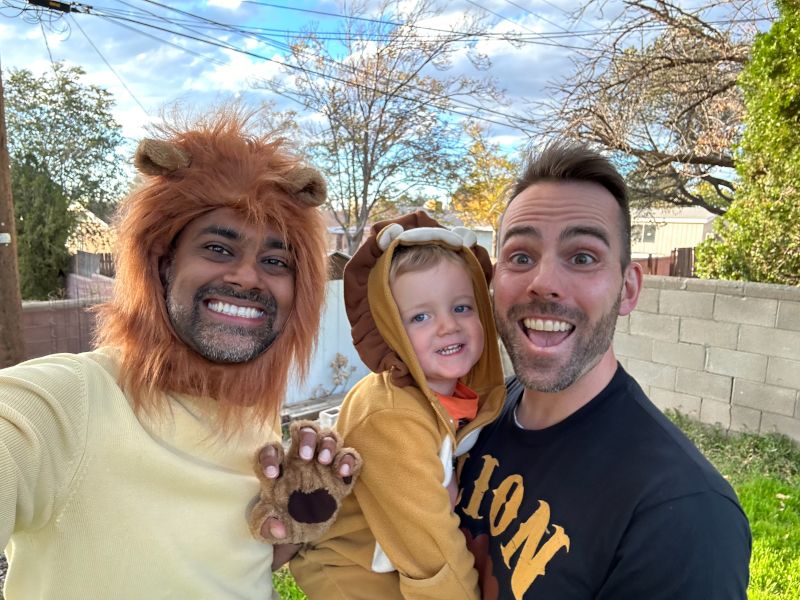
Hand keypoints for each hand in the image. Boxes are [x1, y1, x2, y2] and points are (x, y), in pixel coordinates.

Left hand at [249, 420, 361, 544]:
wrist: (304, 530)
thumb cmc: (283, 522)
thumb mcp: (267, 529)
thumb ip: (265, 527)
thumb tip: (277, 528)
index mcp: (279, 468)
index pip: (270, 450)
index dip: (268, 457)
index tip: (272, 474)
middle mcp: (300, 459)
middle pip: (303, 430)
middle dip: (305, 438)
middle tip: (305, 456)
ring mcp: (323, 464)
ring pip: (327, 437)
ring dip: (327, 444)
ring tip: (324, 461)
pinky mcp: (341, 474)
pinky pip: (349, 455)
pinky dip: (348, 459)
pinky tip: (343, 472)